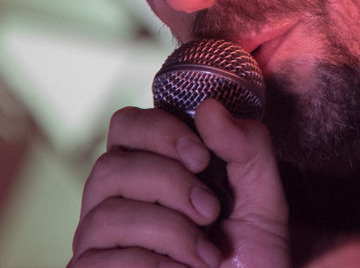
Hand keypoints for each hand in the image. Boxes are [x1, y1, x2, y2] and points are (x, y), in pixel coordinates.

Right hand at [70, 99, 289, 267]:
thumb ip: (247, 147)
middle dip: (169, 184)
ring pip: (110, 214)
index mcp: (147, 166)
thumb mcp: (263, 196)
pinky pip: (106, 259)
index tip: (201, 157)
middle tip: (211, 210)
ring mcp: (96, 239)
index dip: (159, 132)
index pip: (127, 124)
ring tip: (207, 254)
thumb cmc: (246, 254)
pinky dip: (156, 265)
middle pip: (111, 166)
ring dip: (171, 231)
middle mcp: (112, 198)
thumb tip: (209, 108)